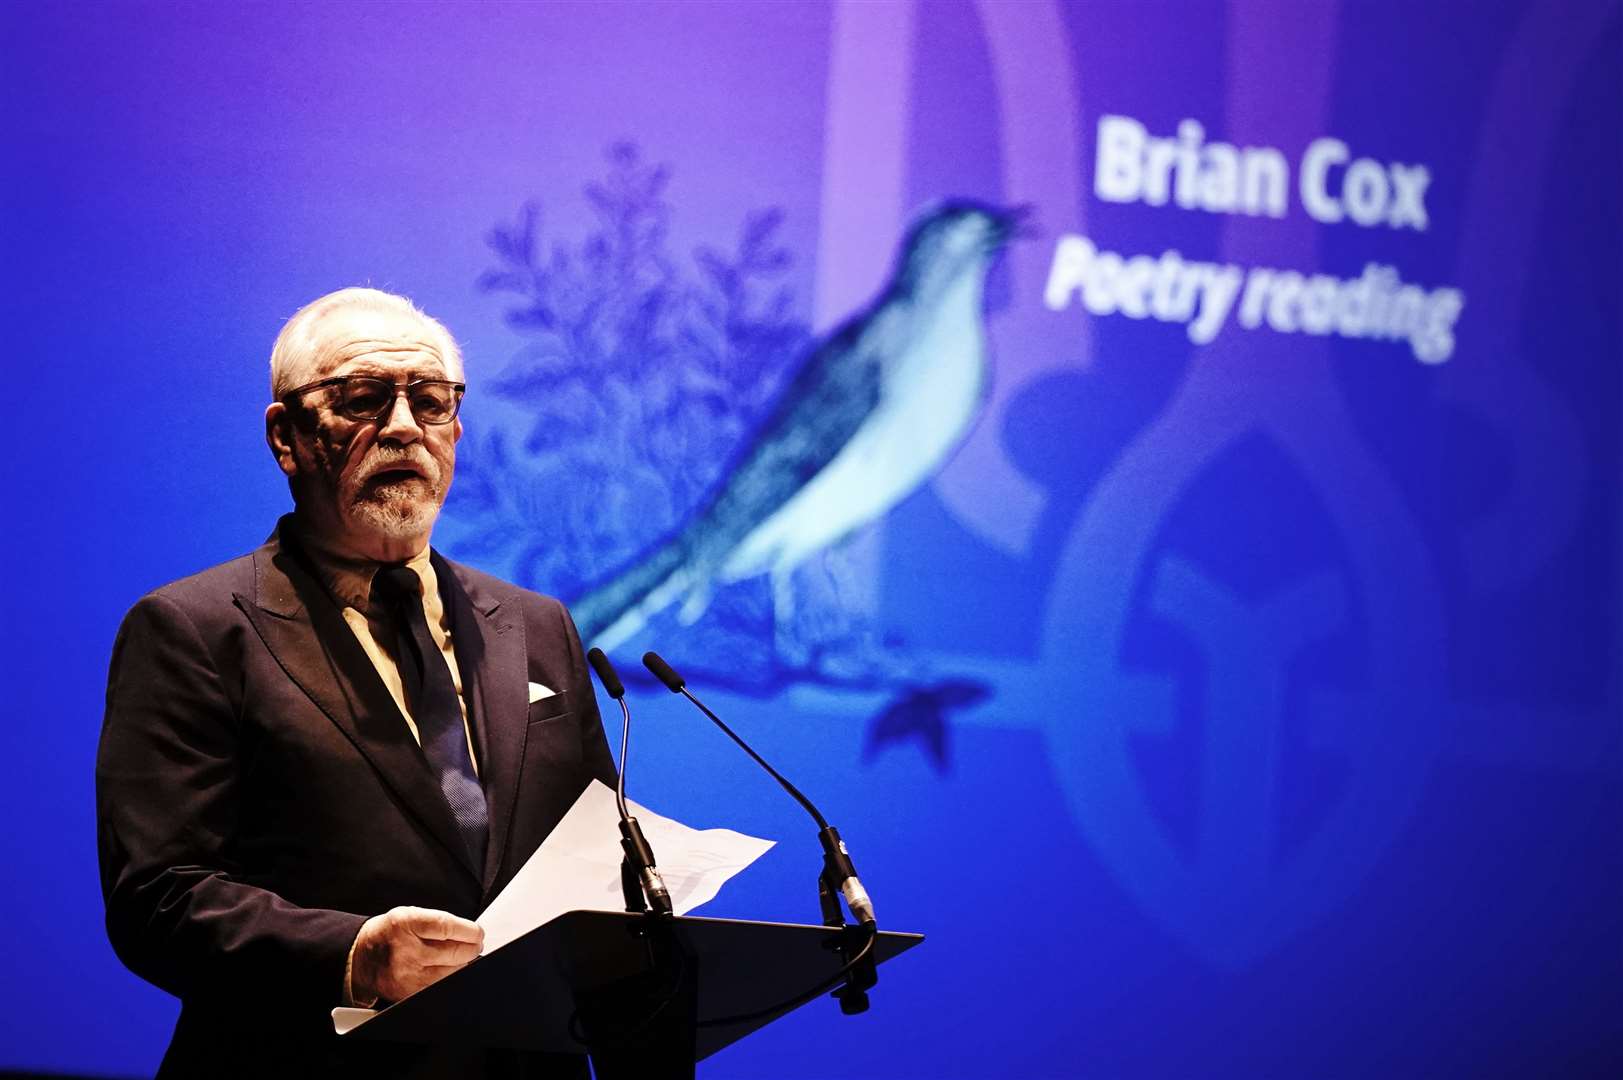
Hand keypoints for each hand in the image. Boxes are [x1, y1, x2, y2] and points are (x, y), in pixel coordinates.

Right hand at [349, 906, 483, 1004]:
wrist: (360, 957)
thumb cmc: (388, 933)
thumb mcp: (409, 914)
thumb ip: (438, 921)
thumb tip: (470, 932)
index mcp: (405, 924)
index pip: (447, 927)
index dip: (469, 930)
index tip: (478, 932)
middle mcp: (406, 950)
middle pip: (455, 952)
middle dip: (472, 947)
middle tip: (475, 943)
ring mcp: (407, 974)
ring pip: (452, 971)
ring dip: (463, 962)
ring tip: (461, 954)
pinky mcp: (409, 992)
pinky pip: (441, 984)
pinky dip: (449, 975)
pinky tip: (447, 967)